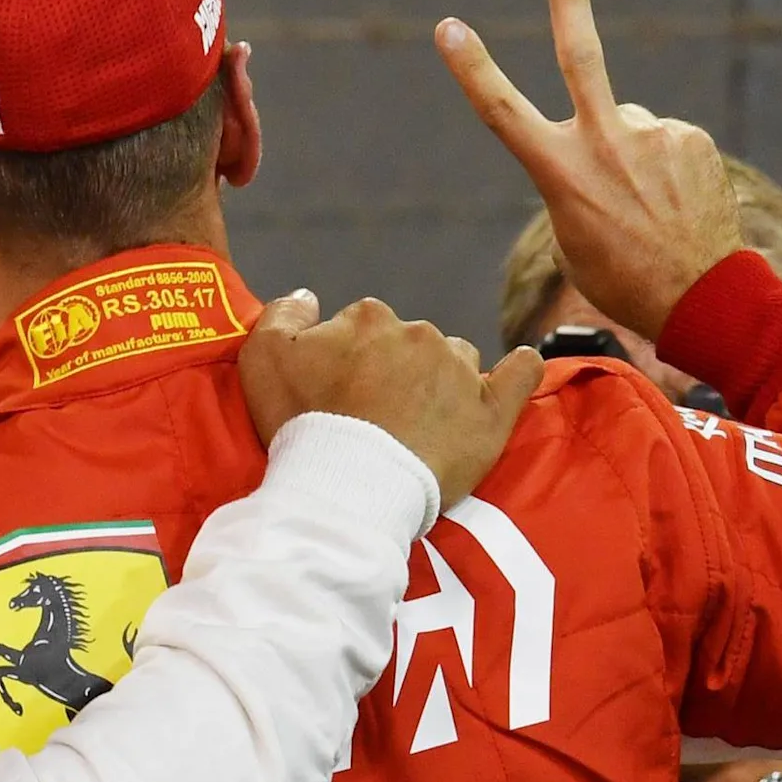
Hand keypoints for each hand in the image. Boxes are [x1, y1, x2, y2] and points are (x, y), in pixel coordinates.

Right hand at [240, 292, 545, 502]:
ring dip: (440, 381)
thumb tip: (308, 297)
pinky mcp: (491, 411)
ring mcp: (459, 370)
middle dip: (393, 371)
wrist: (349, 485)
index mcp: (367, 318)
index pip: (360, 327)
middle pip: (408, 343)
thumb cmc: (303, 423)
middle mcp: (417, 333)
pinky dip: (519, 370)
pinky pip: (519, 374)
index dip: (347, 360)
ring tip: (419, 423)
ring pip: (455, 361)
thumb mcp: (262, 358)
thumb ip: (283, 314)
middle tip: (372, 417)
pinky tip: (517, 368)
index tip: (338, 394)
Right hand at [436, 0, 740, 339]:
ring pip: (627, 123)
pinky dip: (663, 163)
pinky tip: (672, 200)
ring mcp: (650, 136)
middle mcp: (602, 143)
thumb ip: (579, 172)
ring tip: (648, 204)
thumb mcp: (572, 233)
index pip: (501, 111)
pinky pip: (663, 139)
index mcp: (558, 172)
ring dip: (631, 154)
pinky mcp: (688, 137)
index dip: (471, 67)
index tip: (448, 26)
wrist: (701, 296)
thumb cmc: (621, 277)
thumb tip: (614, 130)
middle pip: (579, 55)